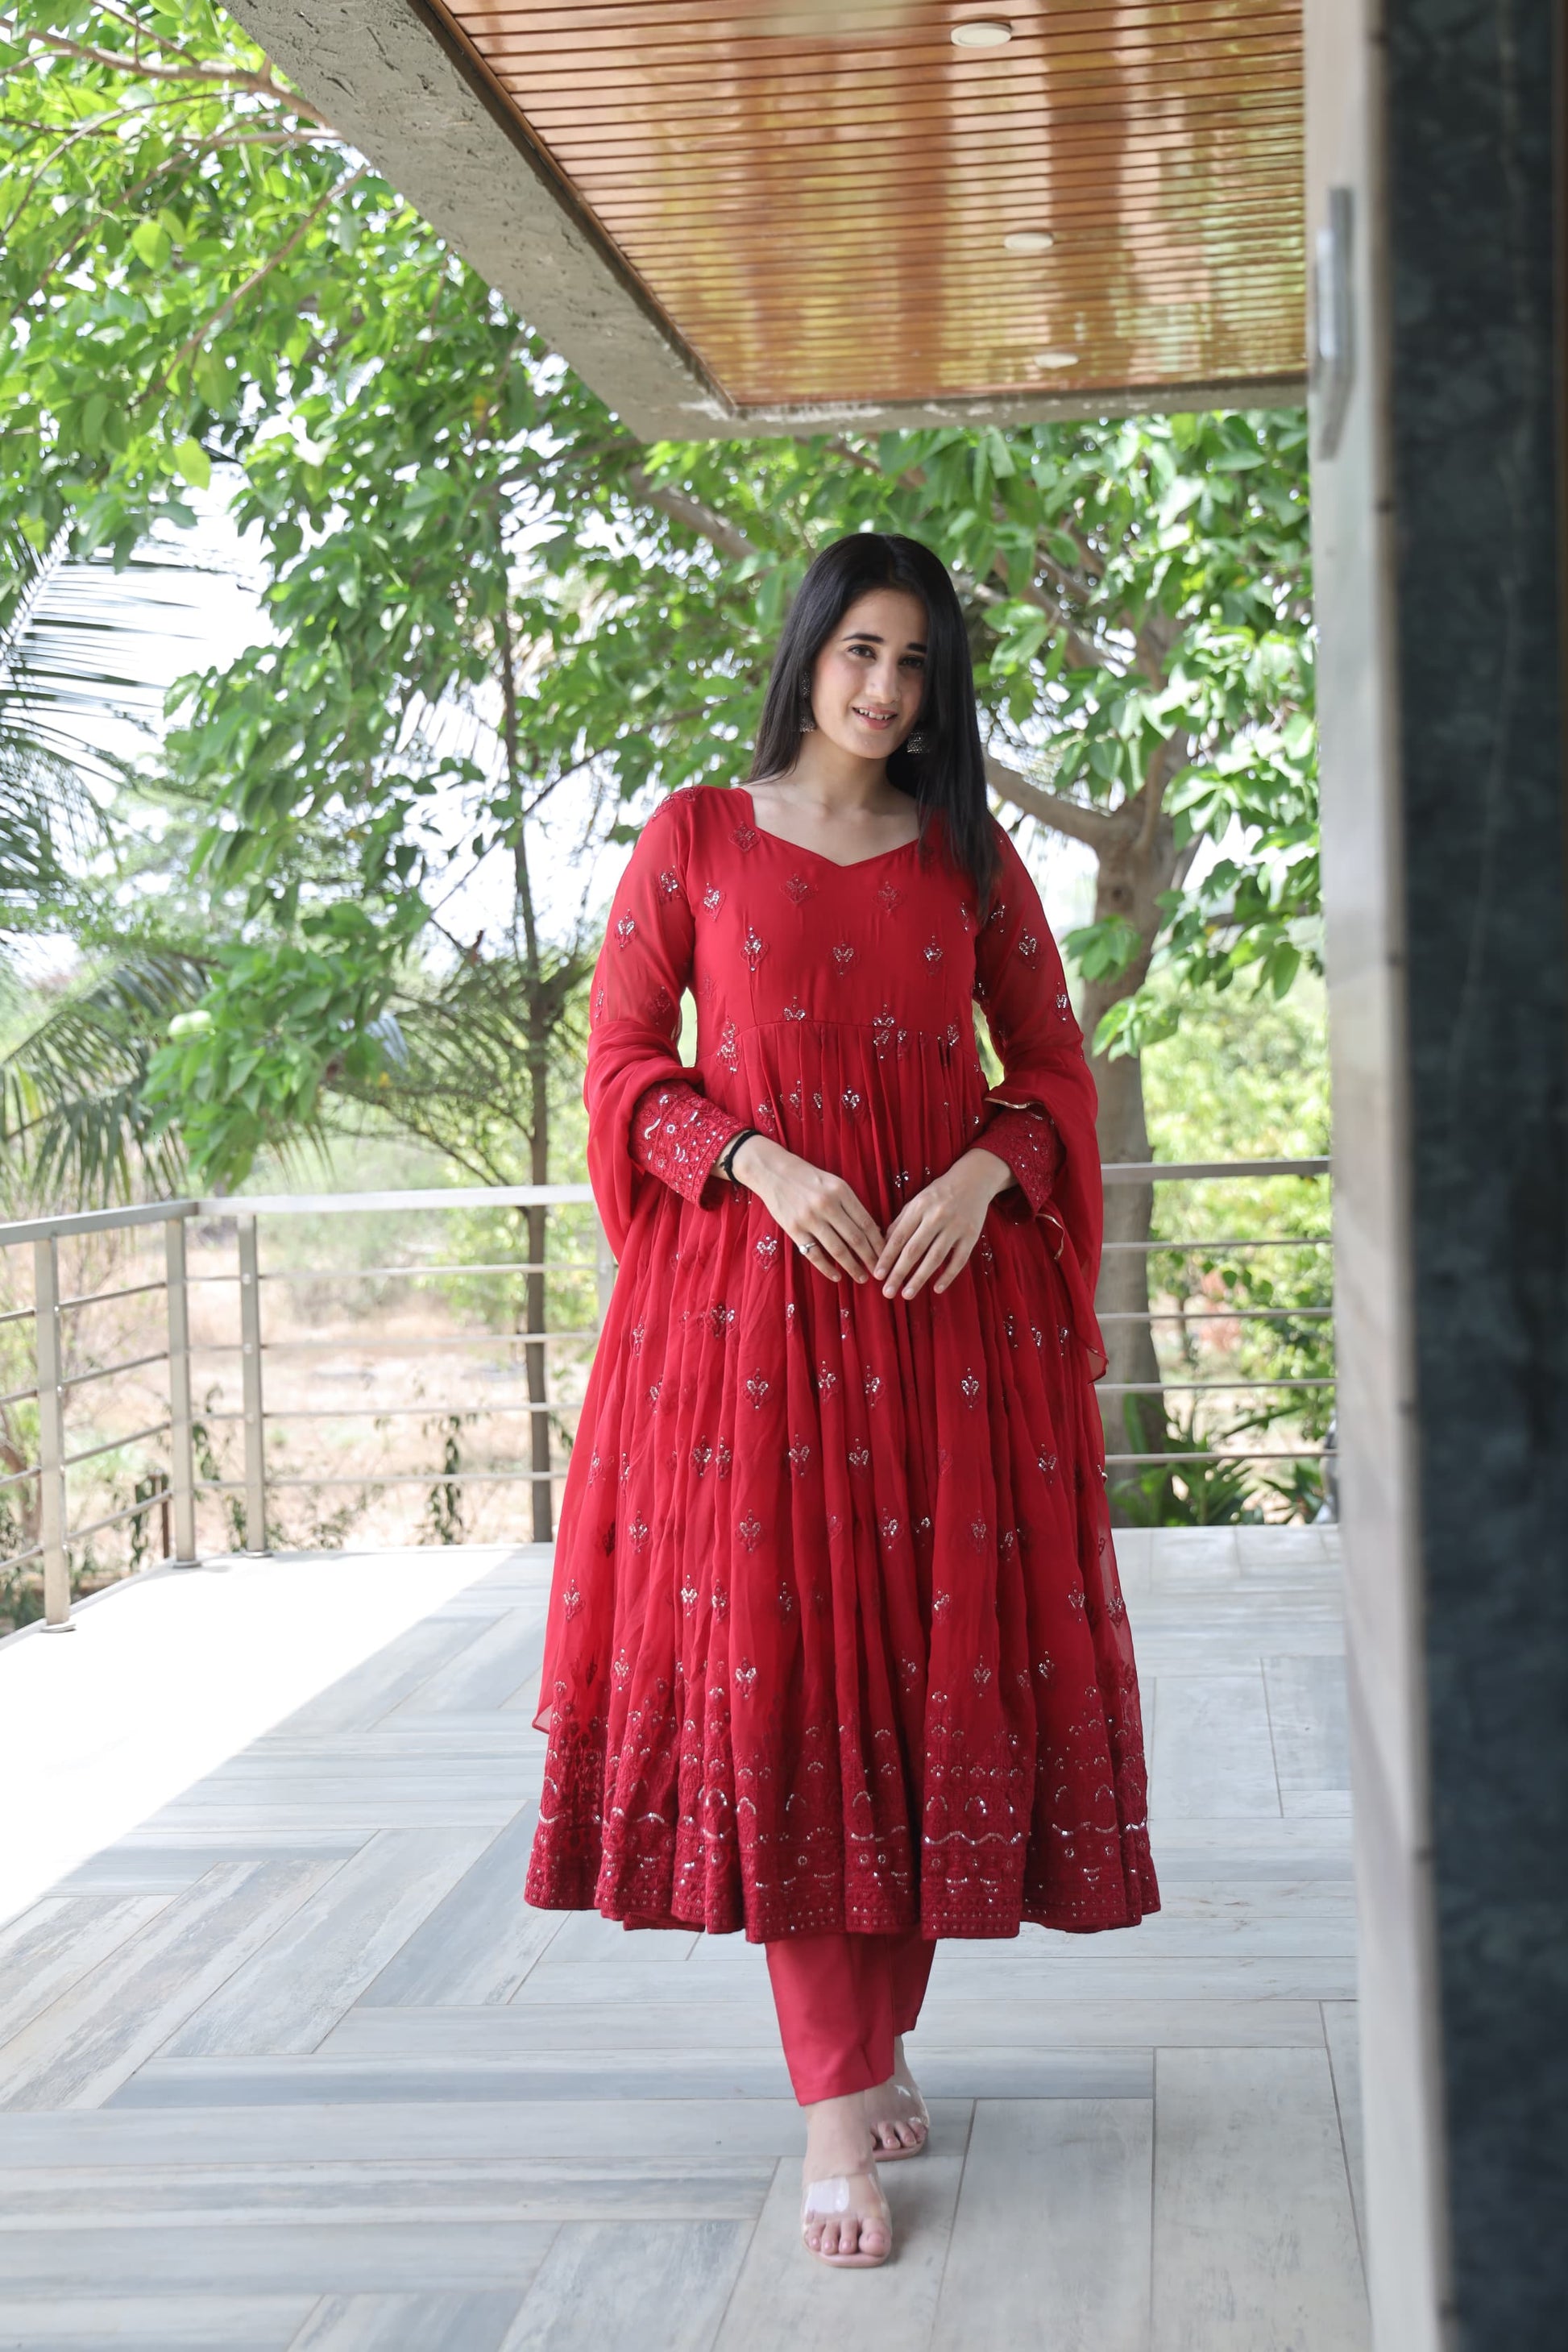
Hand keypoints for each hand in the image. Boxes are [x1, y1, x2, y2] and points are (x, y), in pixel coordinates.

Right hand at [730, 1135, 884, 1283]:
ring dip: (852, 1267)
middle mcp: (827, 1205)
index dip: (879, 1243)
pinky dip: (827, 1268)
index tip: (886, 1256)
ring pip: (837, 1249)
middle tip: (879, 1272)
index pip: (866, 1222)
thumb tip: (873, 1231)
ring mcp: (809, 1218)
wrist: (774, 1172)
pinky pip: (814, 1254)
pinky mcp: (794, 1229)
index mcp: (841, 1191)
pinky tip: (837, 1276)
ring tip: (862, 1277)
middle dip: (870, 1258)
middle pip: (855, 1238)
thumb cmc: (809, 1179)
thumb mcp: (834, 1184)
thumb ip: (851, 1205)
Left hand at [873, 1147, 1013, 1299]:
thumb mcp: (917, 1202)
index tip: (877, 1275)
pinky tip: (937, 1288)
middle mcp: (936, 1217)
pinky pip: (959, 1259)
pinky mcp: (971, 1235)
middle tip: (887, 1293)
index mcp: (919, 1208)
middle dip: (899, 1273)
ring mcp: (955, 1227)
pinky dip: (948, 1275)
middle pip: (914, 1250)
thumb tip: (881, 1244)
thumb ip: (900, 1222)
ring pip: (935, 1257)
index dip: (887, 1257)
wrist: (973, 1179)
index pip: (899, 1237)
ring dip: (920, 1278)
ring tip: (907, 1295)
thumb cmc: (939, 1193)